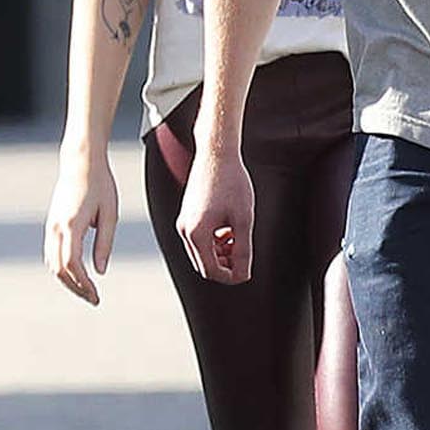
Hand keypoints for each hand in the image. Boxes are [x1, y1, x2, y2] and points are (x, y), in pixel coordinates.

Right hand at [44, 151, 117, 305]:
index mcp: (72, 225)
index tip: (96, 296)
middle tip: (93, 299)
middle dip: (75, 288)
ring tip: (86, 290)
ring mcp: (51, 226)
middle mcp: (57, 228)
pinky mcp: (52, 224)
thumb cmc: (100, 185)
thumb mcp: (110, 214)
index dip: (84, 284)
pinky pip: (51, 254)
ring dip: (68, 280)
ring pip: (52, 263)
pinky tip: (76, 274)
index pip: (73, 265)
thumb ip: (105, 244)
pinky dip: (62, 268)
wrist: (80, 162)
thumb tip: (100, 272)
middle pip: (59, 269)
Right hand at [175, 141, 255, 283]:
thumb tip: (243, 275)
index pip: (211, 271)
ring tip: (238, 237)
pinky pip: (198, 240)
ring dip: (220, 253)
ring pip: (201, 253)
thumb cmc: (232, 182)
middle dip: (224, 265)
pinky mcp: (186, 215)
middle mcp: (184, 231)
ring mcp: (183, 223)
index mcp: (197, 234)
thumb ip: (243, 250)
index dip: (231, 276)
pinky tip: (228, 228)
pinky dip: (213, 241)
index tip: (247, 270)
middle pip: (203, 266)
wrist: (217, 154)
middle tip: (244, 253)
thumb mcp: (244, 219)